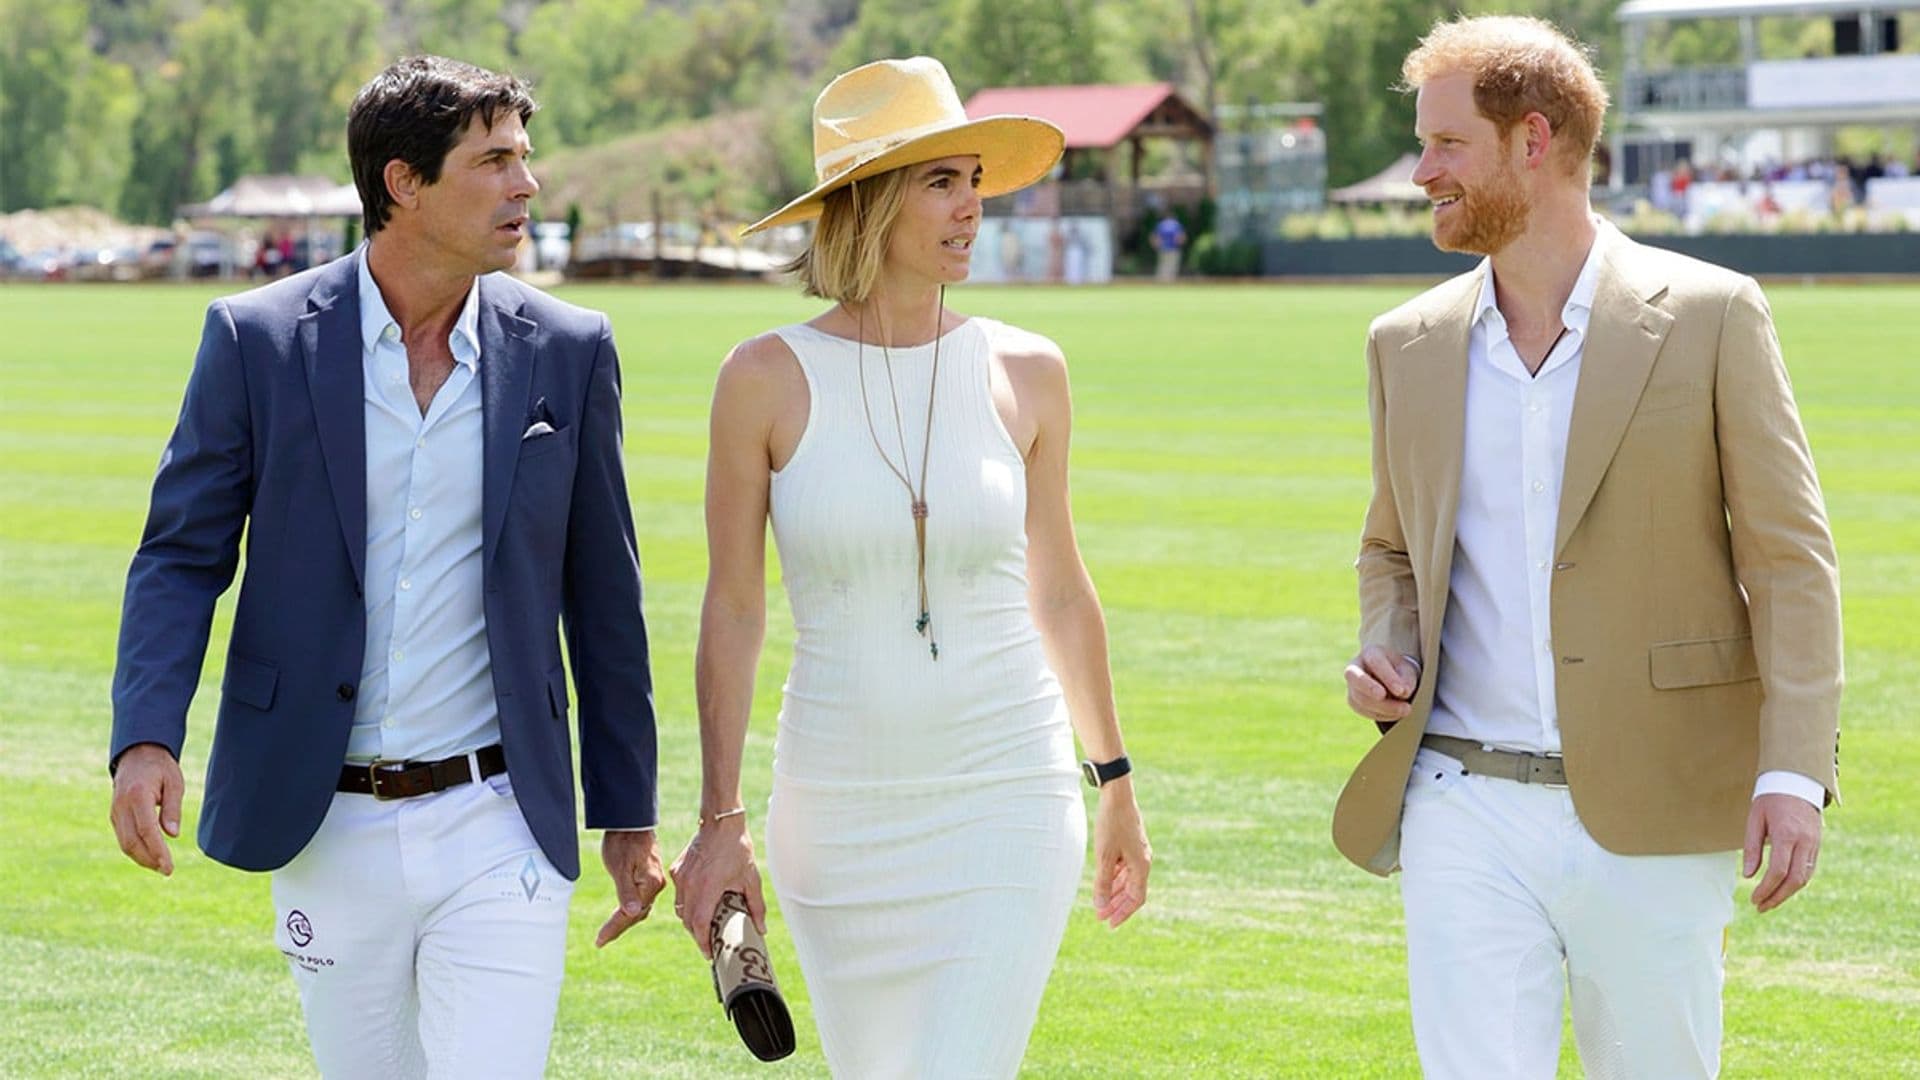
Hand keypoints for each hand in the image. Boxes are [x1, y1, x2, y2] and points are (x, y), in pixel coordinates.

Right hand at [110, 743, 183, 874]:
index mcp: (138, 796)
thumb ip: (173, 808)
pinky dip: (135, 850)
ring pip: (124, 843)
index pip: (146, 831)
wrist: (137, 754)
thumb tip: (173, 835)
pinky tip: (150, 856)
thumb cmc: (160, 767)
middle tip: (168, 871)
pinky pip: (123, 837)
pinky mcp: (114, 815)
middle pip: (131, 842)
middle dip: (149, 860)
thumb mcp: (174, 782)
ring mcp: (115, 811)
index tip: (169, 867)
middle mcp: (122, 806)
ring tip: (161, 867)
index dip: (157, 852)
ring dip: (142, 858)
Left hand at [595, 830, 666, 946]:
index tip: (599, 941)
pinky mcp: (650, 877)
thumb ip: (627, 891)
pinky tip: (623, 913)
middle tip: (601, 940)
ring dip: (625, 921)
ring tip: (609, 932)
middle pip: (637, 915)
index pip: (630, 914)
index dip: (613, 928)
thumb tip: (633, 913)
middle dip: (618, 928)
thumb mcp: (619, 867)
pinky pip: (641, 900)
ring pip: (640, 908)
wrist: (631, 821)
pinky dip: (630, 910)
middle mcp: (656, 885)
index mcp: (650, 884)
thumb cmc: (622, 841)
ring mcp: (654, 881)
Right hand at [668, 815, 765, 958]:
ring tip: (704, 927)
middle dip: (697, 935)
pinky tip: (699, 903)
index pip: (699, 925)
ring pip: (680, 909)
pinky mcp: (677, 870)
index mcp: (707, 889)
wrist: (720, 822)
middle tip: (709, 943)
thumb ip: (756, 906)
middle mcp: (689, 885)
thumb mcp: (751, 878)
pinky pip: (678, 894)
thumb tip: (761, 929)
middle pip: (687, 921)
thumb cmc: (737, 849)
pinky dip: (686, 903)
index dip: (703, 942)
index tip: (710, 953)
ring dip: (690, 921)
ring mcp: (681, 877)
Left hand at [1091, 779, 1149, 927]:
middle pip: (1132, 891)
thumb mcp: (1104, 856)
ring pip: (1127, 880)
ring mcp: (1137, 852)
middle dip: (1116, 905)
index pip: (1135, 898)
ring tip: (1100, 903)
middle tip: (1100, 916)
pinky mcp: (1130, 845)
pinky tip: (1103, 883)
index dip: (1123, 913)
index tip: (1109, 924)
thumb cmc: (1112, 824)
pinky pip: (1124, 869)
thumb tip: (1101, 905)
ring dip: (1114, 893)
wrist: (1117, 795)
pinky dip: (1115, 878)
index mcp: (1141, 866)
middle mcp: (1143, 861)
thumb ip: (1102, 882)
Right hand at [1344, 646, 1417, 725]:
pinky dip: (1381, 715)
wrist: (1391, 679)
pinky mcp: (1353, 701)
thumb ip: (1407, 679)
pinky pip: (1363, 710)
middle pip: (1355, 676)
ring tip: (1405, 710)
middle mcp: (1355, 667)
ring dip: (1383, 707)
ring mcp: (1351, 685)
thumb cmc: (1399, 671)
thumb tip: (1404, 692)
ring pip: (1360, 698)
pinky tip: (1396, 714)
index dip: (1387, 677)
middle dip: (1369, 688)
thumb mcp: (1408, 670)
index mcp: (1371, 653)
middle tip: (1384, 697)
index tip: (1401, 691)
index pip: (1375, 661)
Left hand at [1743, 793, 1821, 912]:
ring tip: (1769, 902)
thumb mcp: (1754, 819)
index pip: (1778, 871)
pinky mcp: (1817, 845)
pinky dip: (1796, 882)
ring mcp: (1814, 844)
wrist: (1797, 781)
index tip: (1753, 899)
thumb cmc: (1770, 799)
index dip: (1766, 889)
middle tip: (1760, 907)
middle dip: (1777, 897)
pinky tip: (1782, 888)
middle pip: (1795, 880)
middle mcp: (1805, 842)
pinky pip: (1809, 869)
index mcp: (1787, 835)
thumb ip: (1752, 848)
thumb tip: (1748, 875)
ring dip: (1787, 894)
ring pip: (1804, 878)